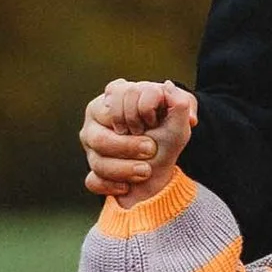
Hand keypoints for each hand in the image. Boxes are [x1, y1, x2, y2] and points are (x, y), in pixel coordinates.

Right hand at [81, 77, 198, 202]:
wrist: (164, 174)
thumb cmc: (167, 140)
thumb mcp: (180, 122)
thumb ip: (181, 101)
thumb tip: (168, 86)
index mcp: (114, 98)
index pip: (114, 97)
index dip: (138, 112)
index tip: (152, 122)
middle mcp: (96, 121)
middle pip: (98, 136)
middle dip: (129, 146)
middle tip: (151, 149)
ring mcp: (90, 148)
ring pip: (96, 160)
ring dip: (125, 169)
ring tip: (146, 170)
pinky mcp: (92, 172)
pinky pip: (93, 180)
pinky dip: (113, 185)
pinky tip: (128, 185)